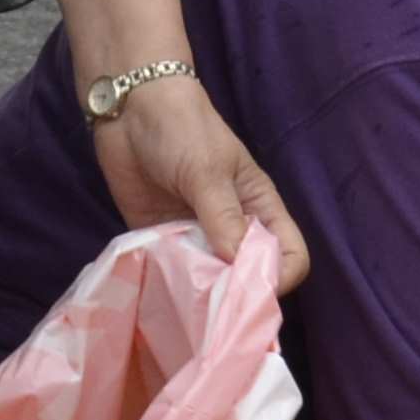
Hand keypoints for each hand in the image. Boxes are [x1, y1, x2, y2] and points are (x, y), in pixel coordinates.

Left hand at [91, 68, 309, 292]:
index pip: (289, 255)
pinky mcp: (158, 237)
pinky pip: (167, 270)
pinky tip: (153, 289)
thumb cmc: (183, 130)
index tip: (251, 291)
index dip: (278, 277)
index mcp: (259, 208)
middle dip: (233, 294)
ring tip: (181, 305)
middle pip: (246, 275)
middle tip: (211, 310)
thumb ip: (222, 216)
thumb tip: (237, 265)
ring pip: (207, 279)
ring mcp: (194, 235)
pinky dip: (163, 282)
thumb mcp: (207, 171)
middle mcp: (231, 228)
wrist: (131, 109)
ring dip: (196, 293)